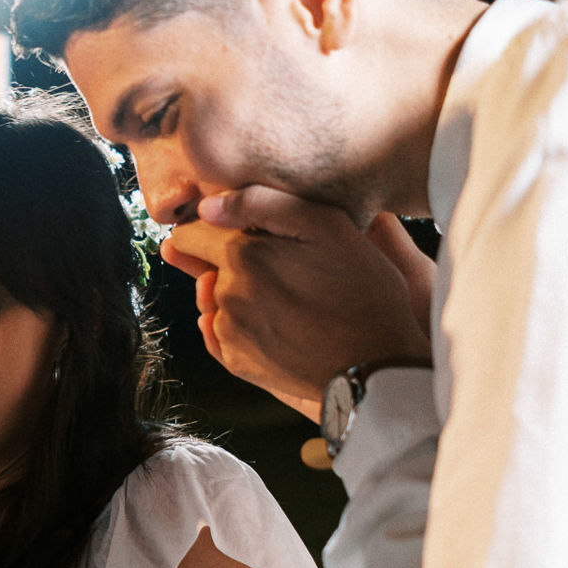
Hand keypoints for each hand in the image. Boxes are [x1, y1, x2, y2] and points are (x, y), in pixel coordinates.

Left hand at [162, 187, 431, 416]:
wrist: (377, 366)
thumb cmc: (363, 291)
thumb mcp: (329, 225)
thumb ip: (263, 202)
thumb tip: (207, 208)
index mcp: (241, 255)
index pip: (190, 234)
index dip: (211, 228)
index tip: (237, 231)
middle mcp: (225, 293)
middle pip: (206, 266)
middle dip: (229, 261)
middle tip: (281, 268)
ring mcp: (228, 332)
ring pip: (216, 299)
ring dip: (237, 293)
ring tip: (286, 298)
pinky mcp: (236, 363)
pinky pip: (222, 333)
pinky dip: (241, 324)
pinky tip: (277, 323)